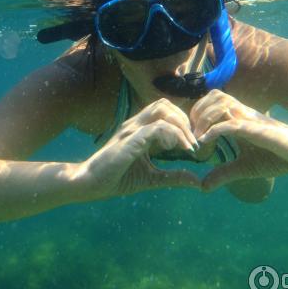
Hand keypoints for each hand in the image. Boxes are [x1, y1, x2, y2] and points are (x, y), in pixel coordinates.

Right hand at [77, 98, 202, 199]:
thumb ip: (173, 177)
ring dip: (180, 126)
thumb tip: (197, 182)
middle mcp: (134, 124)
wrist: (90, 184)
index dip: (182, 121)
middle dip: (184, 120)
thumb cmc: (116, 179)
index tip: (192, 143)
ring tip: (187, 146)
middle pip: (164, 104)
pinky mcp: (129, 140)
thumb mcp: (151, 179)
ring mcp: (131, 130)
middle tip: (193, 142)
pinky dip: (170, 135)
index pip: (164, 110)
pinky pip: (155, 128)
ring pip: (162, 111)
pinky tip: (173, 149)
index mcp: (139, 129)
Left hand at [189, 90, 287, 191]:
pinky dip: (215, 130)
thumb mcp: (244, 168)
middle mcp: (243, 114)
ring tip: (198, 139)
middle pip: (213, 96)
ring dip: (204, 119)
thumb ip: (223, 174)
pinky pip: (232, 123)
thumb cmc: (278, 157)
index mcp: (238, 118)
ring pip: (221, 103)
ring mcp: (251, 119)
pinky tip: (205, 142)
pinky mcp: (258, 130)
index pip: (211, 102)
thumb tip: (203, 187)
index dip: (196, 114)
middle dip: (196, 113)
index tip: (190, 135)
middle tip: (191, 135)